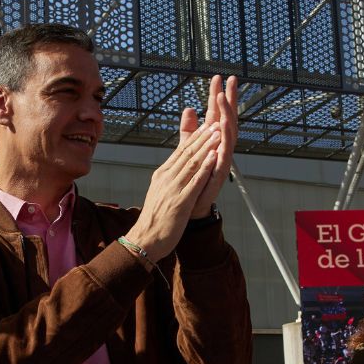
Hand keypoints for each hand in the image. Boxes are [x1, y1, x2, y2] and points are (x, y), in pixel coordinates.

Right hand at [124, 121, 223, 261]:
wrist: (145, 239)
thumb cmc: (154, 219)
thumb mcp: (160, 192)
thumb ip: (170, 177)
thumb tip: (177, 166)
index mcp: (162, 175)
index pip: (180, 152)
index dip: (194, 138)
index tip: (205, 126)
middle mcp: (166, 178)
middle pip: (187, 153)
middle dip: (203, 137)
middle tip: (215, 124)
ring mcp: (173, 189)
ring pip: (192, 163)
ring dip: (206, 146)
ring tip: (217, 134)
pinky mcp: (180, 202)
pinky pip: (195, 181)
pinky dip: (205, 167)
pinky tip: (214, 156)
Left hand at [177, 74, 238, 218]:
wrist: (190, 205)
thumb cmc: (192, 178)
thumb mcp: (188, 148)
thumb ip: (189, 130)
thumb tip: (190, 108)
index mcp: (212, 140)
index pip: (216, 113)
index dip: (217, 96)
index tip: (217, 77)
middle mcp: (220, 147)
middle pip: (227, 119)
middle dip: (229, 99)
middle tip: (230, 80)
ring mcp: (221, 159)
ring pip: (228, 134)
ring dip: (227, 115)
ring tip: (222, 99)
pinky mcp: (219, 173)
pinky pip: (224, 155)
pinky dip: (224, 141)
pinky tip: (222, 128)